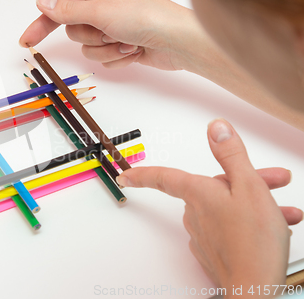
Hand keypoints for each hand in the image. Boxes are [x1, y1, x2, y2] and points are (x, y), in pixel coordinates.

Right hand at [19, 0, 201, 69]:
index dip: (42, 25)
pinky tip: (134, 50)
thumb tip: (42, 0)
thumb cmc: (146, 17)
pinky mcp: (121, 46)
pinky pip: (104, 60)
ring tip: (127, 41)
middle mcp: (103, 8)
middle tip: (111, 31)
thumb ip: (67, 10)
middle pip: (74, 32)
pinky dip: (118, 58)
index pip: (60, 9)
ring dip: (107, 50)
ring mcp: (113, 29)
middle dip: (93, 37)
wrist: (178, 42)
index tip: (26, 41)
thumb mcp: (101, 11)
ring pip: (89, 49)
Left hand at [117, 118, 302, 294]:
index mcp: (198, 193)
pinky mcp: (214, 252)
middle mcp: (195, 213)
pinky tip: (273, 227)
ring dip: (256, 204)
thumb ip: (231, 155)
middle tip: (277, 181)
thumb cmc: (253, 242)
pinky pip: (230, 228)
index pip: (164, 177)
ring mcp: (204, 234)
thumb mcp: (249, 187)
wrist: (255, 289)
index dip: (143, 173)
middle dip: (247, 182)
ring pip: (227, 207)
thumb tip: (215, 128)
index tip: (125, 175)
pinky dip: (249, 224)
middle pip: (214, 188)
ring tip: (285, 211)